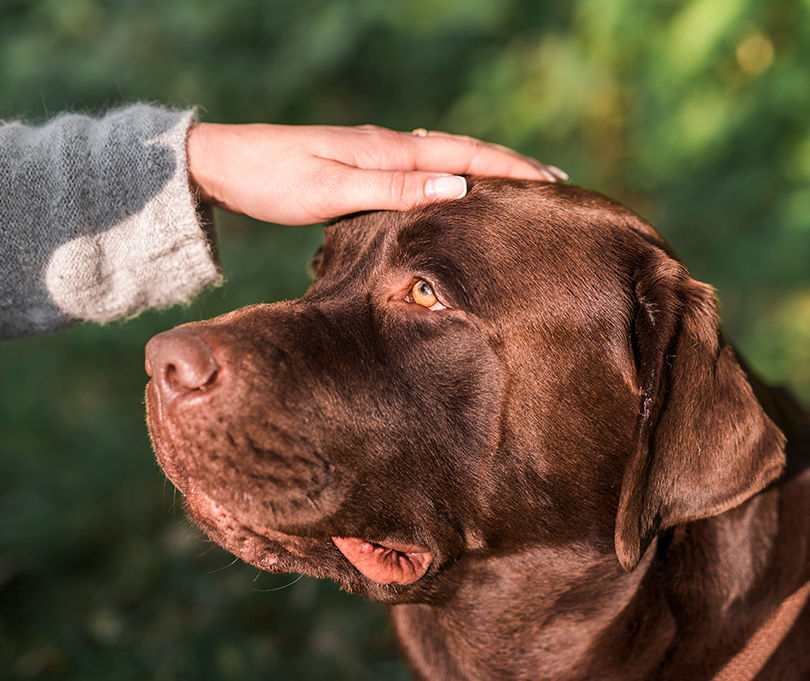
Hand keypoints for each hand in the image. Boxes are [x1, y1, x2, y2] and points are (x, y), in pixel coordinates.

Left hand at [186, 123, 566, 224]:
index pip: (464, 156)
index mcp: (387, 150)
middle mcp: (387, 147)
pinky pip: (420, 169)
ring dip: (482, 170)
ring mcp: (373, 154)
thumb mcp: (332, 189)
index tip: (550, 183)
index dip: (509, 169)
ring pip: (443, 160)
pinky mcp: (359, 166)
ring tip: (516, 185)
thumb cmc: (272, 180)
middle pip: (461, 152)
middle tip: (550, 182)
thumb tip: (458, 188)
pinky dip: (450, 175)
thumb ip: (394, 190)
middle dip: (507, 167)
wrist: (224, 165)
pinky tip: (454, 186)